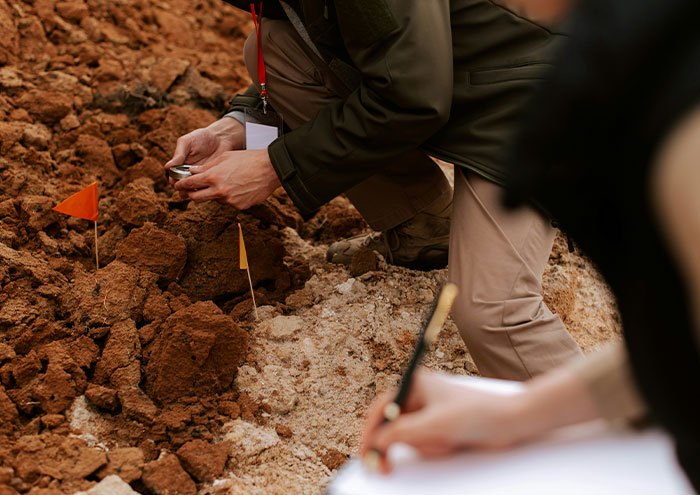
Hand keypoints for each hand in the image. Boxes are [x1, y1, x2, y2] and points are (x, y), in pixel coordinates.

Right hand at [165, 118, 244, 183]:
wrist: (221, 137)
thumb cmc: (201, 137)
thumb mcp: (187, 142)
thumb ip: (178, 154)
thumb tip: (166, 167)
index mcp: (180, 165)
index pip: (173, 178)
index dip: (174, 182)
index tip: (177, 182)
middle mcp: (189, 173)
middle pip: (182, 187)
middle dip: (183, 189)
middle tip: (187, 187)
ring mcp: (200, 177)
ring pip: (194, 190)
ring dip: (193, 191)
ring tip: (197, 187)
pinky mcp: (211, 179)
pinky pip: (206, 188)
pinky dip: (205, 189)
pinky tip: (207, 185)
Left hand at [174, 149, 280, 209]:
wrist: (270, 169)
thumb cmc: (248, 159)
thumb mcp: (224, 158)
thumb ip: (207, 167)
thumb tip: (193, 171)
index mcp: (213, 177)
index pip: (190, 183)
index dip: (181, 184)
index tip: (178, 185)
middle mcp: (219, 191)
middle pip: (196, 198)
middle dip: (191, 194)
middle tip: (190, 191)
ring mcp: (229, 200)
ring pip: (214, 199)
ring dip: (214, 194)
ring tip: (225, 183)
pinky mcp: (239, 206)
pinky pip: (229, 202)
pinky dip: (229, 196)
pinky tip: (238, 187)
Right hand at [360, 371, 523, 473]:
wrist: (510, 423)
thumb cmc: (477, 415)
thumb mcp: (435, 425)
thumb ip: (401, 433)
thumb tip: (376, 441)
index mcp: (414, 383)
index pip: (381, 408)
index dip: (370, 431)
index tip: (366, 452)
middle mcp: (418, 395)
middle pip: (391, 425)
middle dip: (398, 444)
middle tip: (385, 468)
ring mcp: (429, 412)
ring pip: (408, 438)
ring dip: (424, 446)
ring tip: (445, 443)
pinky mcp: (439, 427)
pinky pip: (423, 443)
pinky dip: (433, 449)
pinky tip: (450, 445)